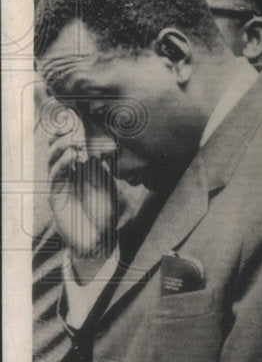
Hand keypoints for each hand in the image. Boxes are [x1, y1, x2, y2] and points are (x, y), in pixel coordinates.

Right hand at [47, 130, 119, 262]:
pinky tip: (70, 157)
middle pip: (57, 153)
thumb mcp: (108, 185)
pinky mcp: (56, 197)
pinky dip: (62, 166)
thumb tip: (105, 147)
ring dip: (61, 150)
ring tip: (71, 140)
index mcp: (79, 172)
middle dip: (61, 139)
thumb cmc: (105, 212)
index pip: (70, 150)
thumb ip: (103, 168)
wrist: (99, 238)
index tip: (76, 123)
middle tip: (69, 128)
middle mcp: (67, 177)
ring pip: (53, 163)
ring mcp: (60, 186)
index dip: (70, 137)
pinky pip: (56, 178)